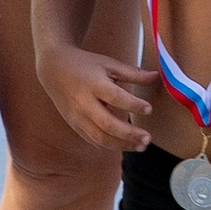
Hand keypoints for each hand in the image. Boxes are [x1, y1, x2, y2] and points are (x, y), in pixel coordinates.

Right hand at [37, 38, 158, 151]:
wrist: (54, 69)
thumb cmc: (86, 64)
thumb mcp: (108, 63)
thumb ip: (133, 73)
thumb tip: (157, 76)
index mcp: (94, 84)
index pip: (115, 97)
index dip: (133, 105)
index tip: (149, 109)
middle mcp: (84, 103)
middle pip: (107, 124)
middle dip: (128, 134)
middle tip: (148, 139)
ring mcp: (77, 116)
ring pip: (99, 137)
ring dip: (121, 145)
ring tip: (141, 146)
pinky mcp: (74, 124)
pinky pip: (92, 139)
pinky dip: (109, 145)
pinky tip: (125, 146)